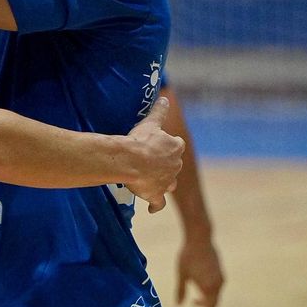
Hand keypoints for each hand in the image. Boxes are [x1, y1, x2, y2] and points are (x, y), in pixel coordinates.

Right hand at [121, 98, 183, 212]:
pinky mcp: (157, 195)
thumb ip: (159, 112)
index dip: (168, 146)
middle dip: (165, 164)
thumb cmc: (139, 140)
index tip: (159, 145)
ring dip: (163, 182)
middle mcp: (175, 165)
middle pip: (173, 165)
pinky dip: (155, 205)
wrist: (130, 161)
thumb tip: (165, 97)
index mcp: (175, 147)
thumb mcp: (150, 123)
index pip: (177, 145)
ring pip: (169, 184)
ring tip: (151, 180)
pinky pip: (158, 203)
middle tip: (150, 161)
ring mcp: (166, 182)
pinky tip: (152, 208)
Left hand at [176, 234, 224, 306]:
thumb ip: (180, 291)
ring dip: (208, 298)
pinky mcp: (220, 271)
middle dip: (206, 306)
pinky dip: (211, 290)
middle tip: (194, 304)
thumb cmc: (188, 256)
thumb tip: (178, 305)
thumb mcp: (182, 274)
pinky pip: (217, 286)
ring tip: (196, 296)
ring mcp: (221, 276)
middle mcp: (218, 283)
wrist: (200, 238)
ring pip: (216, 293)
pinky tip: (200, 285)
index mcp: (208, 286)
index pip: (210, 306)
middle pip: (215, 301)